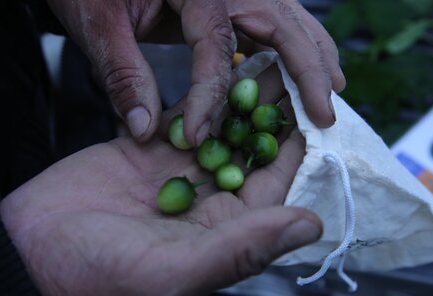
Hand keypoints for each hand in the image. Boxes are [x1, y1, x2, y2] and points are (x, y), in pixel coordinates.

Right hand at [0, 68, 321, 295]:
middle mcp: (204, 202)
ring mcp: (173, 174)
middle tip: (285, 76)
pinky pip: (178, 121)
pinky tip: (213, 75)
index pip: (270, 187)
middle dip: (266, 116)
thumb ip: (243, 248)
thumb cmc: (98, 280)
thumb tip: (310, 225)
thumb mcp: (176, 270)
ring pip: (216, 131)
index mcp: (222, 233)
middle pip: (247, 152)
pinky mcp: (141, 153)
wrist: (28, 257)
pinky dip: (196, 99)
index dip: (290, 150)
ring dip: (236, 101)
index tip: (309, 111)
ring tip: (257, 66)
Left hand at [46, 0, 343, 145]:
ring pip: (291, 19)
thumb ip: (124, 76)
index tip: (200, 139)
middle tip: (325, 115)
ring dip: (313, 57)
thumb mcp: (100, 24)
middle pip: (283, 26)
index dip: (211, 98)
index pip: (215, 48)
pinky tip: (302, 70)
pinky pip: (276, 20)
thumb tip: (146, 131)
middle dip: (308, 73)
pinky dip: (295, 47)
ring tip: (332, 92)